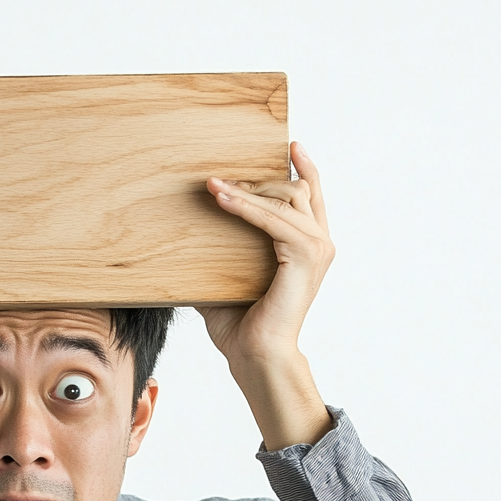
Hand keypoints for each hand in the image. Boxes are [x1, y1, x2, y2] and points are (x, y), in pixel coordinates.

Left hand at [199, 142, 336, 449]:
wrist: (254, 355)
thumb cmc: (241, 326)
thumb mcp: (224, 281)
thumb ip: (216, 258)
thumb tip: (181, 244)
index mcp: (306, 247)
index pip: (311, 195)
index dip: (303, 167)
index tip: (290, 145)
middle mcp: (318, 244)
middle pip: (297, 189)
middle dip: (261, 177)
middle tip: (222, 176)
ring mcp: (316, 249)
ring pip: (286, 199)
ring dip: (249, 189)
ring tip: (215, 185)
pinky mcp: (305, 256)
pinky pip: (275, 220)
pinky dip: (247, 207)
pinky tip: (222, 199)